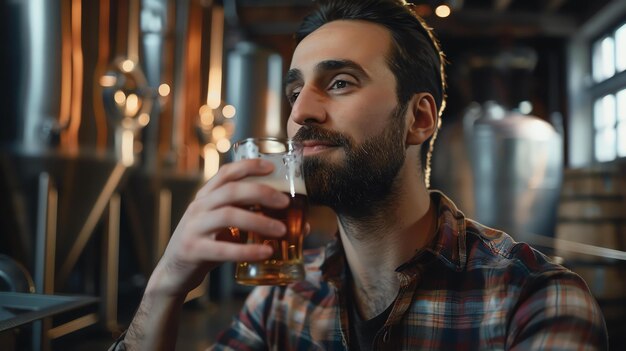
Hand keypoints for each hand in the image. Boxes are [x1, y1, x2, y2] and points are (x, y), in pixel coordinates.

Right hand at [146, 159, 290, 296]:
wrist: (173, 273)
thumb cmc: (207, 246)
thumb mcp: (226, 229)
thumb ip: (255, 223)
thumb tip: (301, 227)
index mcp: (206, 197)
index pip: (226, 173)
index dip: (249, 166)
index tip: (272, 167)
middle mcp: (198, 207)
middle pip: (231, 190)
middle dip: (261, 192)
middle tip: (285, 202)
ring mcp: (194, 228)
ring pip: (228, 215)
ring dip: (259, 221)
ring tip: (282, 230)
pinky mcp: (193, 250)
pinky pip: (223, 249)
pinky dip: (247, 250)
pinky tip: (266, 252)